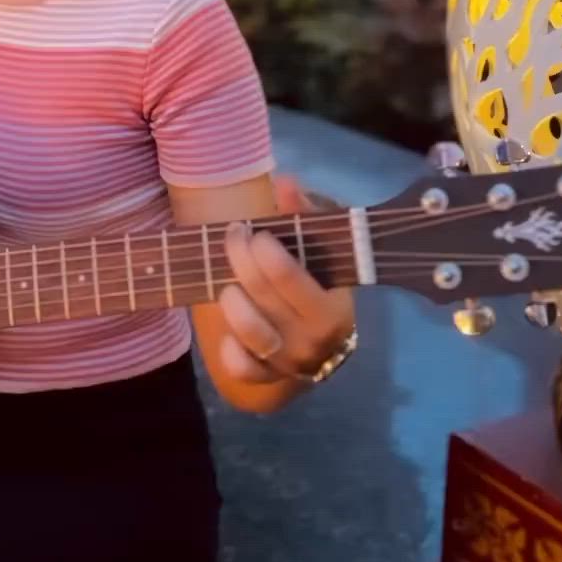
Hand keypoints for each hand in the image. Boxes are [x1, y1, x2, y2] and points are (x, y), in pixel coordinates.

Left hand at [218, 177, 354, 388]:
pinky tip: (228, 327)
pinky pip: (241, 368)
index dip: (263, 250)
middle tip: (235, 235)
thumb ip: (306, 214)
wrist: (323, 339)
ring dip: (231, 300)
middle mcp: (312, 341)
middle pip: (263, 296)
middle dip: (240, 257)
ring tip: (229, 282)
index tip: (256, 231)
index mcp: (333, 309)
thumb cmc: (321, 280)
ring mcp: (289, 362)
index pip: (289, 277)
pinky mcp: (268, 378)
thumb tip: (286, 183)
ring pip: (250, 333)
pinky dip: (229, 349)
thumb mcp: (323, 246)